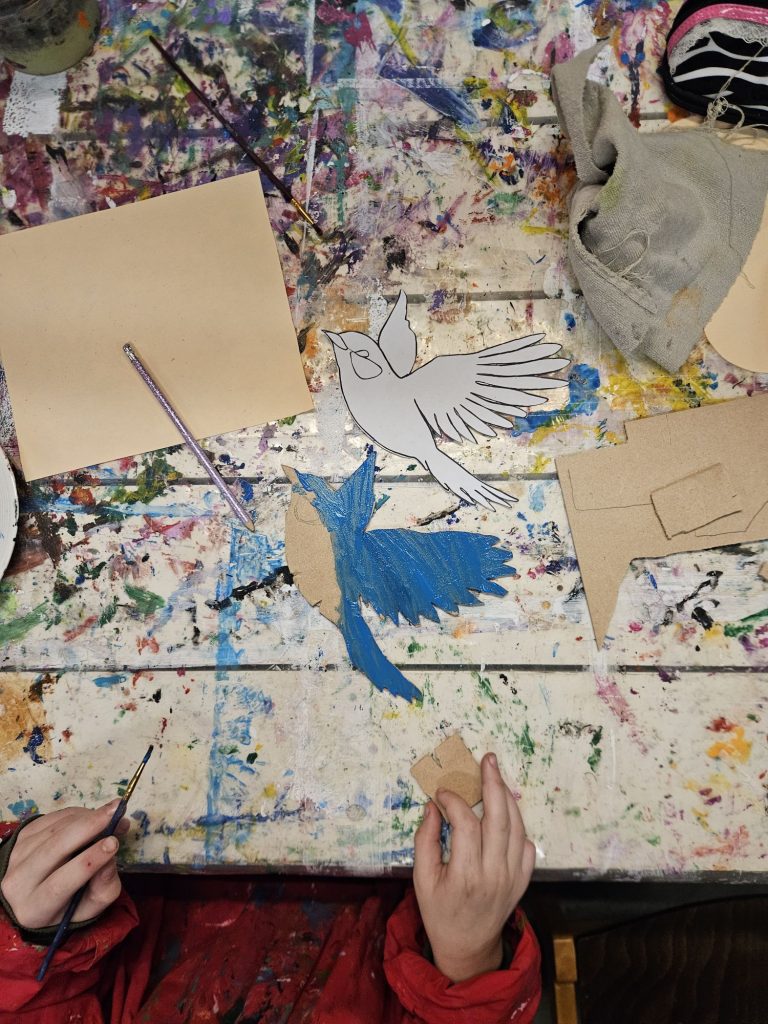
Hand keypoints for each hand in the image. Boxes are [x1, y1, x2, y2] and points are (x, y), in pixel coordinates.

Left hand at [0, 802, 128, 929]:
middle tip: (116, 813)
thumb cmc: (67, 904)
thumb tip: (111, 859)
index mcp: (35, 909)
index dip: (89, 862)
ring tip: (112, 814)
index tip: (114, 843)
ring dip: (87, 817)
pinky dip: (77, 814)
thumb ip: (104, 889)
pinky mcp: (21, 836)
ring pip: (55, 829)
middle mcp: (19, 882)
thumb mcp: (89, 907)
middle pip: (54, 849)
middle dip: (88, 827)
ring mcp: (17, 856)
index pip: (60, 884)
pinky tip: (93, 816)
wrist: (32, 892)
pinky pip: (52, 818)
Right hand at [413, 752, 534, 982]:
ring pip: (517, 827)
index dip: (454, 801)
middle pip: (500, 818)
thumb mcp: (421, 879)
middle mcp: (494, 874)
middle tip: (488, 759)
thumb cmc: (440, 912)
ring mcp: (513, 878)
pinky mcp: (523, 880)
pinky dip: (518, 825)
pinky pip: (526, 845)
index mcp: (466, 875)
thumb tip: (433, 807)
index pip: (466, 824)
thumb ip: (425, 841)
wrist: (467, 947)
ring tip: (496, 777)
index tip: (442, 792)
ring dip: (508, 798)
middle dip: (494, 783)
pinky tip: (505, 813)